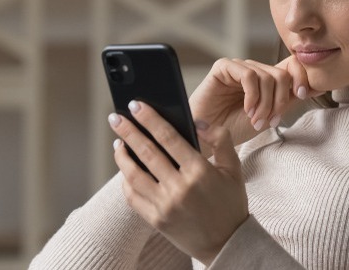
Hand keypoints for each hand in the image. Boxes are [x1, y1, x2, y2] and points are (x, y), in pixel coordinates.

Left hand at [111, 100, 247, 265]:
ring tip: (118, 141)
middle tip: (115, 117)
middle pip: (146, 152)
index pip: (168, 138)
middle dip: (128, 131)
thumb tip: (197, 121)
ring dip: (122, 155)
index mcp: (199, 171)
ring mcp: (165, 205)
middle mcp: (180, 188)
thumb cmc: (230, 203)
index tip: (136, 105)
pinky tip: (125, 169)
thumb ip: (220, 139)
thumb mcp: (233, 168)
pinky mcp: (155, 219)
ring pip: (133, 175)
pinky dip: (125, 180)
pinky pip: (132, 197)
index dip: (150, 119)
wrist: (226, 244)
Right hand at [189, 55, 322, 146]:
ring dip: (265, 103)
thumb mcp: (269, 115)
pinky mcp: (223, 68)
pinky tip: (247, 110)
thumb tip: (315, 87)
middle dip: (280, 101)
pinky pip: (249, 75)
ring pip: (267, 77)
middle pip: (282, 74)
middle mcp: (254, 70)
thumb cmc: (233, 128)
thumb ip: (288, 100)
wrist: (207, 138)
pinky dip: (253, 96)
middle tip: (269, 121)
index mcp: (266, 79)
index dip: (302, 77)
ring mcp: (239, 67)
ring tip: (256, 120)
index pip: (292, 66)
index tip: (303, 95)